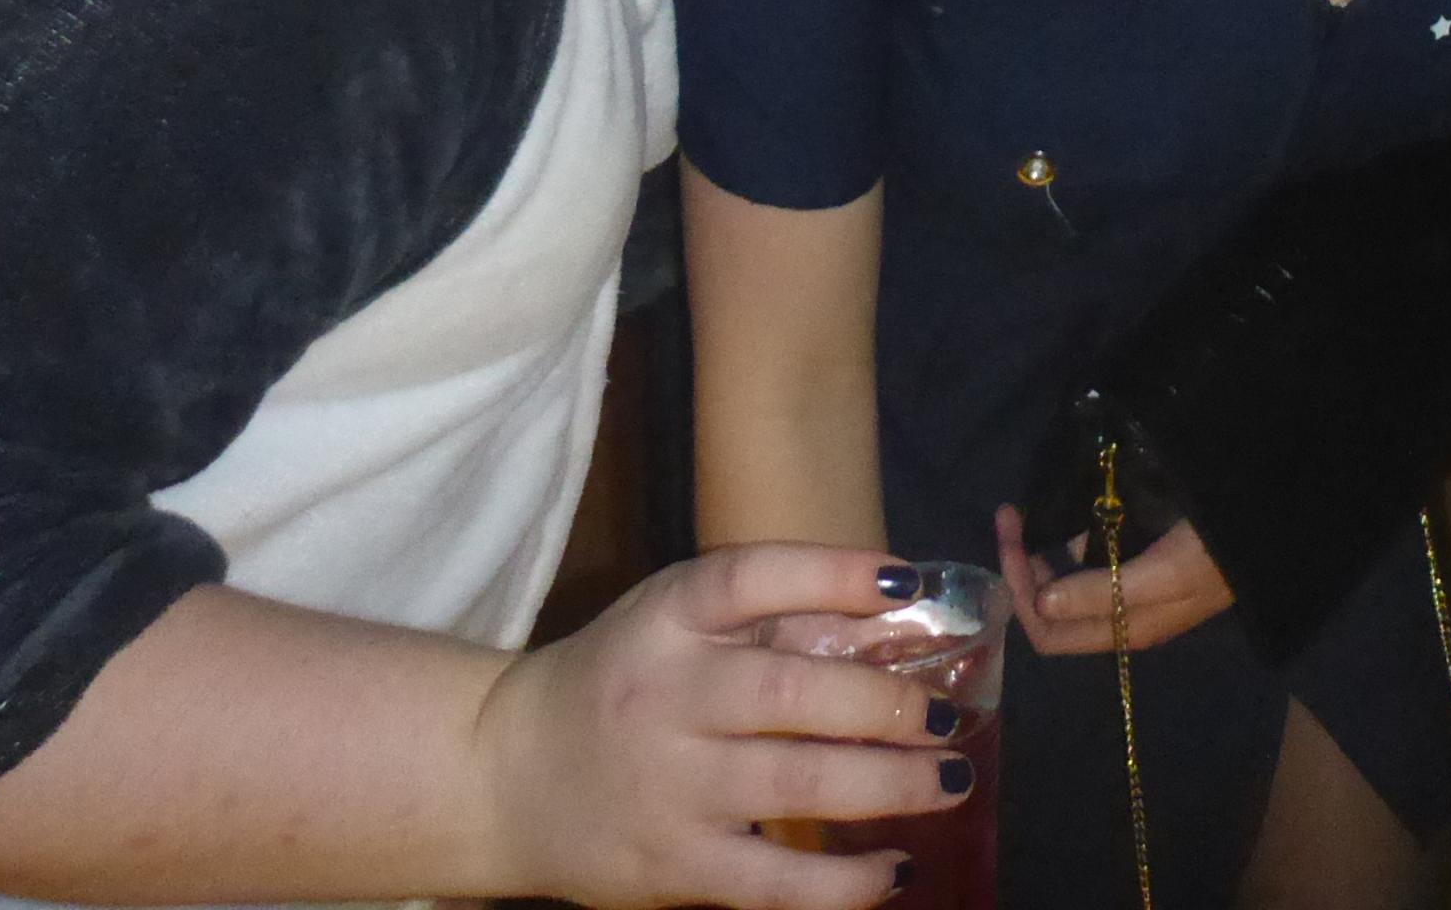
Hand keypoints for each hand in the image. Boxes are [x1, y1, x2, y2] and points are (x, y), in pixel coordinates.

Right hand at [471, 544, 958, 909]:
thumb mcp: (674, 624)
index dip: (832, 573)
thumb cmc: (621, 683)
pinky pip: (772, 885)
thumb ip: (771, 616)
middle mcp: (665, 696)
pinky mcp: (671, 866)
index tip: (906, 581)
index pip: (748, 579)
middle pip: (788, 693)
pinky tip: (895, 869)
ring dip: (889, 786)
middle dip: (884, 705)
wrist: (500, 776)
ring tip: (950, 781)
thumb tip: (898, 609)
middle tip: (946, 715)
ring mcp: (668, 787)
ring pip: (794, 787)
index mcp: (666, 620)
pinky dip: (843, 883)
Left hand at [997, 497, 1235, 657]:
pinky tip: (1073, 512)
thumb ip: (1104, 591)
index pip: (1048, 632)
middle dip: (1022, 567)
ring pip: (1069, 586)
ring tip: (1031, 511)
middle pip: (1050, 611)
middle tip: (1011, 515)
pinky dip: (1071, 542)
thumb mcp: (1166, 574)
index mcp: (1123, 630)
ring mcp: (1131, 593)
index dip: (1022, 591)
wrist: (1272, 529)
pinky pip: (1093, 564)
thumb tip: (1040, 603)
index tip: (1012, 535)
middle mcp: (1120, 619)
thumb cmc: (1219, 553)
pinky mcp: (1145, 567)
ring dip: (1043, 553)